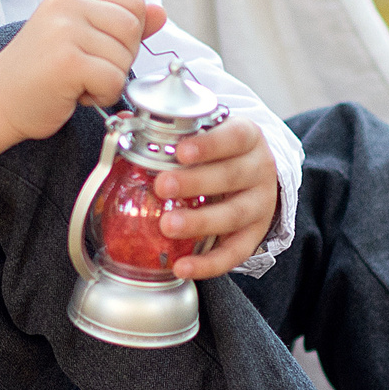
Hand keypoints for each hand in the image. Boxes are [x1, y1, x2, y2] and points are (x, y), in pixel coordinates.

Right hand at [0, 0, 167, 145]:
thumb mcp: (83, 36)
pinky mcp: (67, 61)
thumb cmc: (40, 71)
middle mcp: (68, 3)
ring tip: (75, 81)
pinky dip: (101, 96)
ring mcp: (66, 30)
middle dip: (120, 58)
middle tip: (86, 70)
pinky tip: (74, 94)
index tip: (96, 50)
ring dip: (108, 80)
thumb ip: (121, 24)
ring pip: (125, 58)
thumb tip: (161, 12)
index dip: (127, 36)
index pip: (134, 4)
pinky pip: (113, 81)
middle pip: (134, 29)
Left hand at [160, 115, 279, 279]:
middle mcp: (259, 170)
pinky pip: (234, 253)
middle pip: (232, 176)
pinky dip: (208, 264)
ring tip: (168, 225)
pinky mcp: (255, 235)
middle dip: (195, 182)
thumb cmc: (224, 151)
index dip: (209, 145)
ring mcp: (260, 205)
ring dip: (199, 222)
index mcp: (248, 138)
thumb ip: (174, 129)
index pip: (234, 137)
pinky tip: (183, 266)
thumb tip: (128, 123)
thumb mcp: (210, 132)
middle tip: (162, 186)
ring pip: (234, 215)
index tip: (181, 151)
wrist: (257, 174)